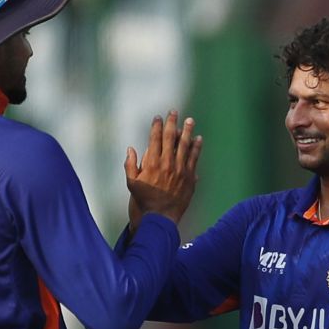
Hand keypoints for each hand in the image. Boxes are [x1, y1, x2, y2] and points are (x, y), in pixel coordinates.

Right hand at [125, 110, 200, 228]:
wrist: (160, 217)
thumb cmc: (144, 200)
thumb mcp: (131, 183)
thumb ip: (130, 164)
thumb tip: (131, 148)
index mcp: (152, 163)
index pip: (155, 139)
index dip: (156, 126)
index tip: (158, 117)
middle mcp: (167, 164)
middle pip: (171, 138)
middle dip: (172, 123)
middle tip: (174, 112)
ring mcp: (179, 170)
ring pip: (184, 146)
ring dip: (187, 131)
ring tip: (190, 120)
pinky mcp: (189, 177)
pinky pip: (194, 158)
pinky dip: (196, 147)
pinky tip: (198, 139)